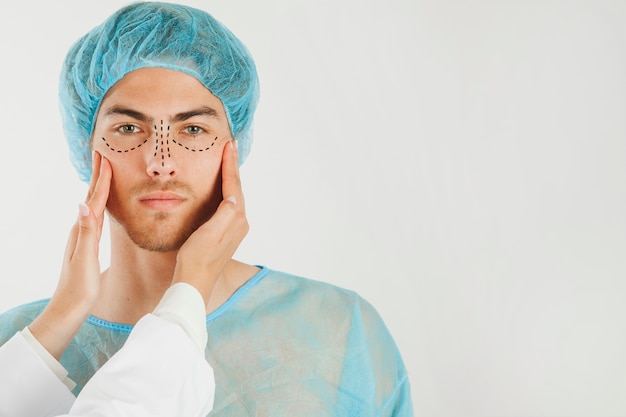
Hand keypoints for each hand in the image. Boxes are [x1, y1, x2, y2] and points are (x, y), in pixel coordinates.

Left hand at [29, 151, 111, 359]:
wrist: (69, 310)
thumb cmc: (79, 288)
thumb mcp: (85, 260)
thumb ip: (87, 232)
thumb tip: (83, 204)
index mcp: (81, 231)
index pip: (93, 200)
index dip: (101, 180)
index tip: (106, 159)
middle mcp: (80, 231)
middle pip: (90, 198)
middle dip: (97, 177)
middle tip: (102, 156)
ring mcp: (82, 239)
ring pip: (92, 206)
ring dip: (98, 189)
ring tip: (105, 175)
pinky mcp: (87, 247)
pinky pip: (95, 219)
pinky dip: (100, 206)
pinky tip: (101, 207)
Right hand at [171, 140, 247, 304]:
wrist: (193, 283)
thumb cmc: (197, 259)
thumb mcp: (210, 234)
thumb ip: (225, 214)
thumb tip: (234, 196)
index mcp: (236, 220)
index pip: (234, 186)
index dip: (231, 164)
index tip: (229, 145)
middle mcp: (238, 224)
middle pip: (236, 189)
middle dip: (232, 168)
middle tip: (230, 147)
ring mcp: (232, 230)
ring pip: (233, 197)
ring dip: (229, 179)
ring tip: (226, 162)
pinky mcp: (223, 235)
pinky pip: (227, 207)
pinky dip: (224, 192)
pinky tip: (219, 190)